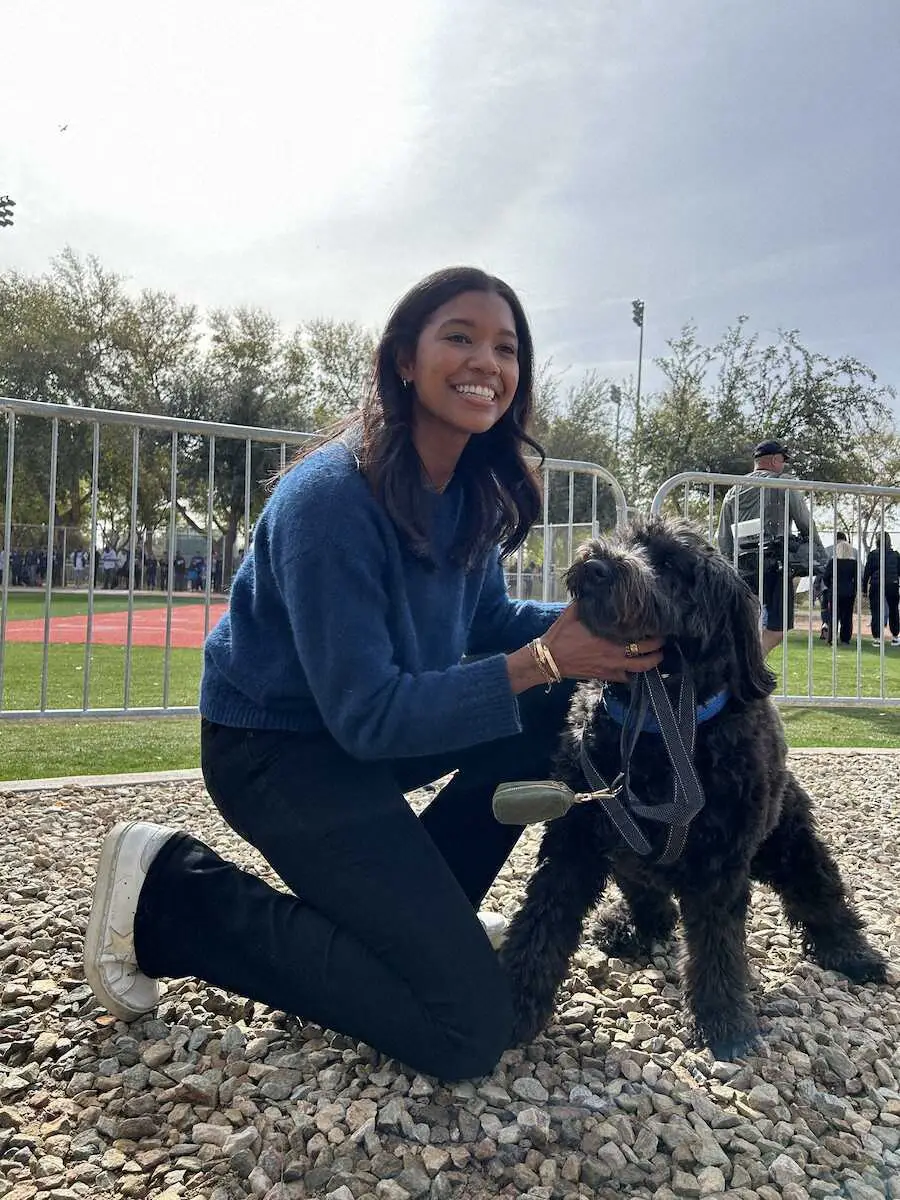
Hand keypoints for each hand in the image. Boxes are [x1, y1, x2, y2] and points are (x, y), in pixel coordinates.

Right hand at [541, 603, 663, 682]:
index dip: (652, 629)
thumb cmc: (561, 634)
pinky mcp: (606, 676)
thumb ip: (588, 600)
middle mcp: (615, 652)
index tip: (657, 622)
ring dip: (653, 662)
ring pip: (642, 668)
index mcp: (610, 635)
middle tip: (662, 639)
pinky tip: (637, 669)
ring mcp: (612, 666)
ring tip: (658, 656)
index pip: (639, 632)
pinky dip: (635, 675)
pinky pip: (627, 679)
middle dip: (659, 645)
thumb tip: (596, 586)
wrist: (549, 658)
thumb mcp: (573, 611)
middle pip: (648, 651)